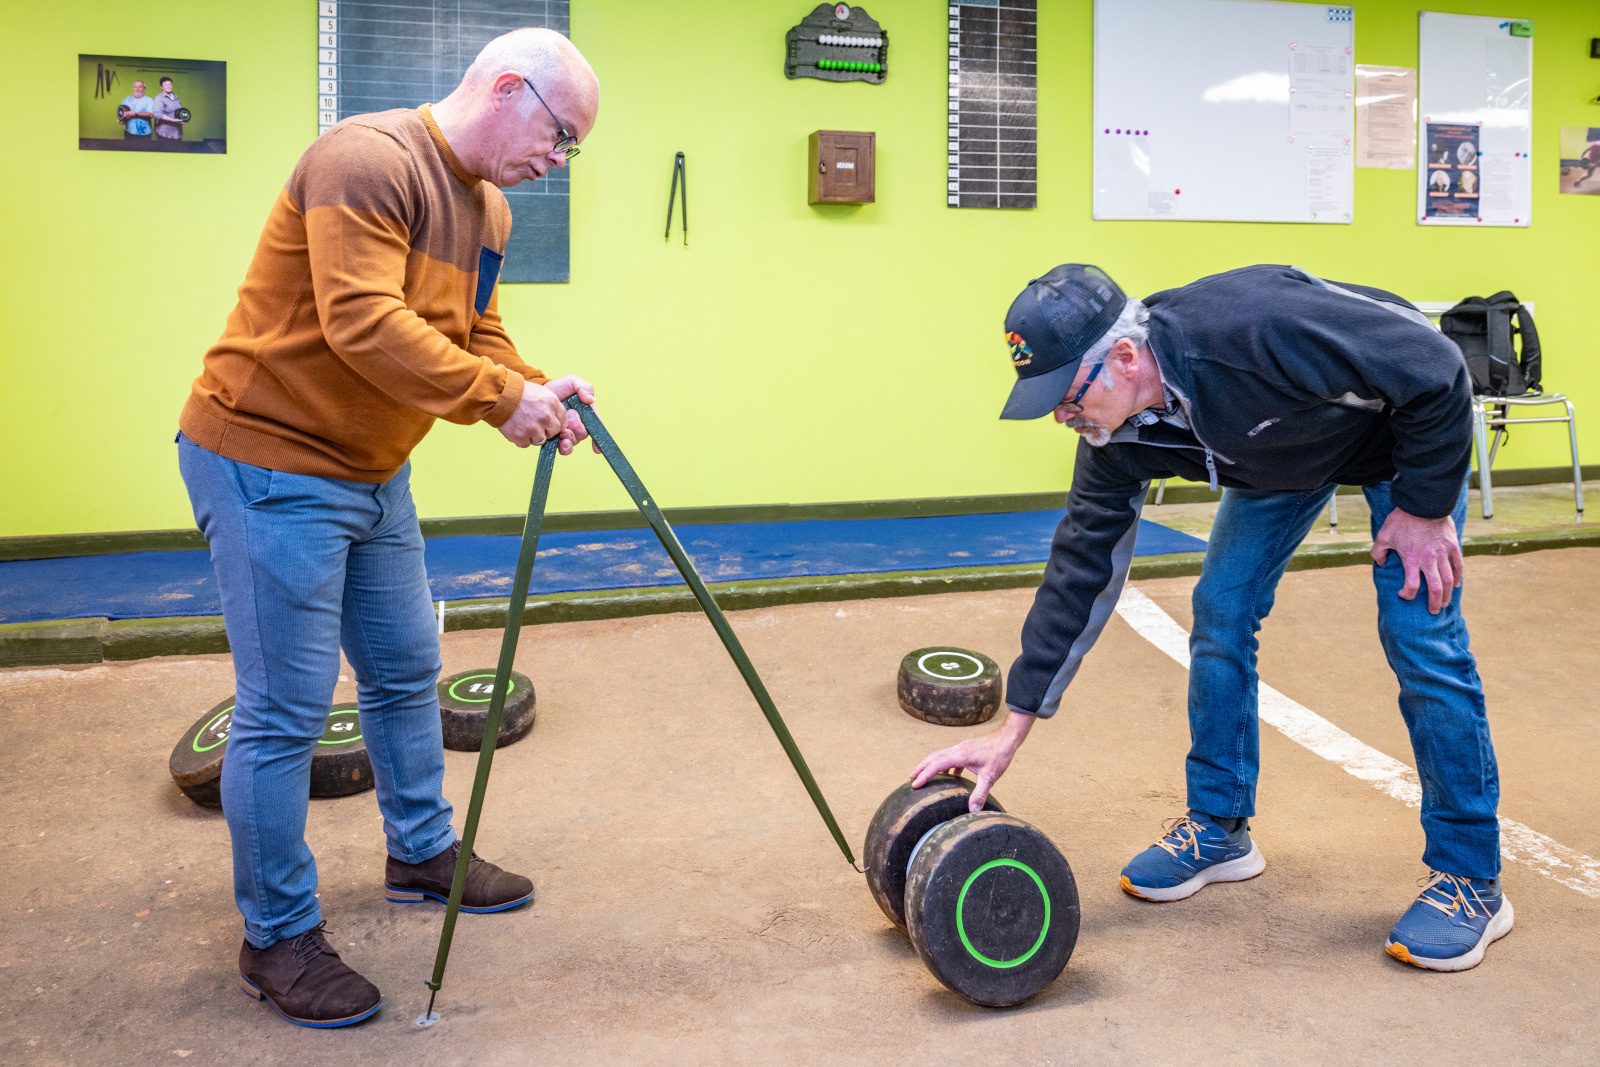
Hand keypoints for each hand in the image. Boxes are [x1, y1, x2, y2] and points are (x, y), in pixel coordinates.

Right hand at [496, 381, 567, 448]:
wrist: (499, 394)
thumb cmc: (519, 392)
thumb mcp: (542, 392)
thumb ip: (552, 406)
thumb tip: (558, 419)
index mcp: (553, 403)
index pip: (564, 422)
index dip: (555, 422)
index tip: (548, 422)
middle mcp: (545, 417)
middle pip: (553, 432)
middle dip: (546, 430)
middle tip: (534, 422)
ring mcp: (533, 428)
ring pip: (540, 440)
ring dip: (533, 435)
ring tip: (524, 424)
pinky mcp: (521, 436)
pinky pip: (526, 444)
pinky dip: (521, 439)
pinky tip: (516, 428)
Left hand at [541, 374, 600, 454]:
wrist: (538, 395)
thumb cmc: (557, 388)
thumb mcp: (572, 382)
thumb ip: (584, 387)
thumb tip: (591, 400)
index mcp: (585, 414)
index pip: (595, 427)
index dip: (597, 439)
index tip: (596, 447)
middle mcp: (577, 426)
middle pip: (583, 434)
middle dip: (578, 428)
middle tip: (571, 416)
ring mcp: (566, 433)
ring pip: (573, 442)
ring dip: (571, 439)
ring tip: (564, 432)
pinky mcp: (555, 437)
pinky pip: (562, 448)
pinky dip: (564, 447)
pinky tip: (561, 442)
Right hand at [910, 709, 1035, 811]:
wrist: (1007, 738)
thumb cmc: (1000, 755)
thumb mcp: (990, 777)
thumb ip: (980, 793)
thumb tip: (972, 811)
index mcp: (960, 755)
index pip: (936, 764)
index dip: (924, 775)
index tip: (914, 784)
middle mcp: (957, 750)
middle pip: (933, 757)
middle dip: (921, 768)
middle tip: (911, 778)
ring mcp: (961, 748)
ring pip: (940, 755)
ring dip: (931, 765)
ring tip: (925, 776)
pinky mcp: (966, 749)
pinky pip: (951, 757)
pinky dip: (945, 765)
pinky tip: (951, 775)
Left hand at [1370, 505, 1463, 613]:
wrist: (1423, 503)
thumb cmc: (1401, 519)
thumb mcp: (1383, 535)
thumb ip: (1378, 552)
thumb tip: (1380, 564)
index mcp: (1411, 559)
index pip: (1411, 585)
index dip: (1407, 594)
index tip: (1404, 595)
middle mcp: (1429, 560)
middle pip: (1436, 589)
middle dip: (1435, 603)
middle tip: (1433, 611)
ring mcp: (1443, 554)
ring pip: (1449, 580)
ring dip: (1448, 594)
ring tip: (1445, 603)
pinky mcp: (1452, 546)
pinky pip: (1458, 565)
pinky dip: (1458, 577)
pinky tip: (1456, 584)